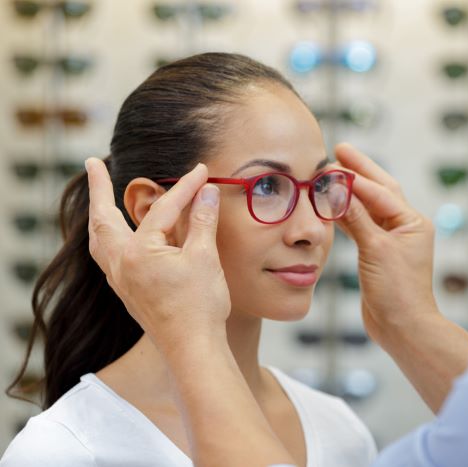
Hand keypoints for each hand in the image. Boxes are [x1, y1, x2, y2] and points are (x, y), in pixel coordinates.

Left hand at [85, 158, 230, 352]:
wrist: (193, 349)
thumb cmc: (200, 306)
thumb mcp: (204, 257)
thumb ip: (202, 220)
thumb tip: (206, 191)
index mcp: (138, 253)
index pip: (162, 209)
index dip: (184, 188)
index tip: (200, 171)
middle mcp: (121, 265)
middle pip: (102, 219)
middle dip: (98, 189)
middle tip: (93, 163)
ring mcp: (121, 281)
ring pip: (99, 241)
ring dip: (98, 216)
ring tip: (99, 198)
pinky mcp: (128, 293)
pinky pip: (107, 258)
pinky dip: (108, 238)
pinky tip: (118, 238)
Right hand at [334, 143, 438, 344]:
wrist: (402, 327)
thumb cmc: (397, 291)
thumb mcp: (376, 249)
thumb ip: (356, 218)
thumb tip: (337, 189)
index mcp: (412, 222)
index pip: (379, 191)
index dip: (355, 176)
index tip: (332, 160)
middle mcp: (405, 227)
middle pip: (379, 190)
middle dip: (360, 170)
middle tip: (339, 149)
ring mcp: (392, 240)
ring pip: (368, 207)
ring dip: (351, 190)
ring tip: (331, 171)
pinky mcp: (378, 254)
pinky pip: (361, 225)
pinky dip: (346, 214)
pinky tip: (331, 204)